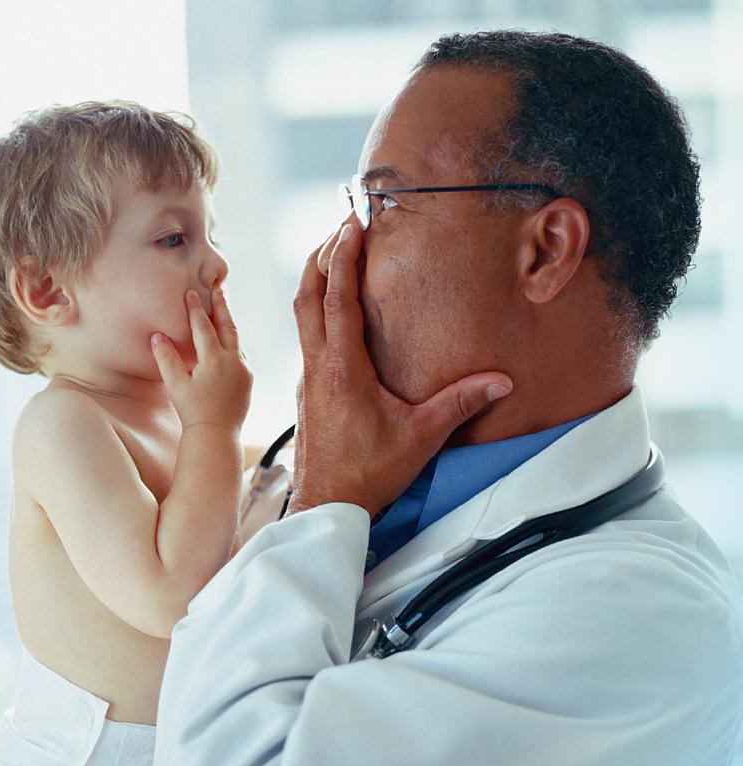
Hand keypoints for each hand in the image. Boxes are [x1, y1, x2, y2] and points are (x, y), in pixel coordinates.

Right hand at [151, 288, 251, 430]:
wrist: (216, 435)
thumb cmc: (192, 411)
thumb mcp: (175, 384)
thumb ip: (167, 358)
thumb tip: (158, 335)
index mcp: (214, 360)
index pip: (203, 327)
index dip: (196, 309)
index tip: (192, 292)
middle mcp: (233, 361)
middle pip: (227, 326)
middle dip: (221, 306)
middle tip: (218, 289)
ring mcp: (244, 370)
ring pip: (236, 340)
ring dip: (228, 324)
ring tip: (223, 312)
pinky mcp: (248, 380)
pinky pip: (240, 355)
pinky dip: (232, 344)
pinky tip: (227, 343)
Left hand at [285, 219, 512, 517]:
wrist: (326, 503)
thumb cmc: (369, 473)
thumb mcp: (421, 437)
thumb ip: (461, 403)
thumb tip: (502, 380)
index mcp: (342, 368)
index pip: (337, 299)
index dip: (344, 257)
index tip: (351, 224)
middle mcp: (317, 365)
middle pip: (308, 295)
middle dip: (323, 254)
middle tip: (342, 223)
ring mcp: (308, 376)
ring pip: (301, 314)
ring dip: (315, 278)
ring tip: (333, 250)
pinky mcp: (308, 388)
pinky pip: (306, 335)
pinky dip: (316, 307)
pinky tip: (333, 307)